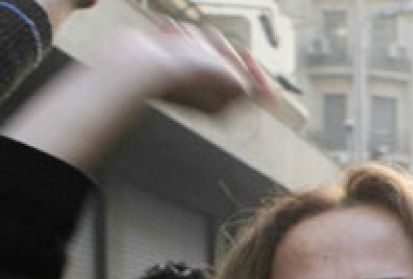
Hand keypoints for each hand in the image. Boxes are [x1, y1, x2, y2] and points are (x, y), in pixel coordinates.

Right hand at [115, 21, 269, 113]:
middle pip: (228, 60)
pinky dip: (175, 35)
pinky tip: (168, 37)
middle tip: (207, 51)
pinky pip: (181, 38)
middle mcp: (205, 92)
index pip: (249, 85)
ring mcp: (185, 74)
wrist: (137, 63)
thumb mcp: (232, 78)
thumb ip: (253, 85)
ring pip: (205, 44)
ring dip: (195, 40)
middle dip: (218, 49)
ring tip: (182, 45)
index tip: (248, 57)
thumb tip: (271, 96)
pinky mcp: (167, 58)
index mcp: (223, 106)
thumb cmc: (184, 73)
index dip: (251, 68)